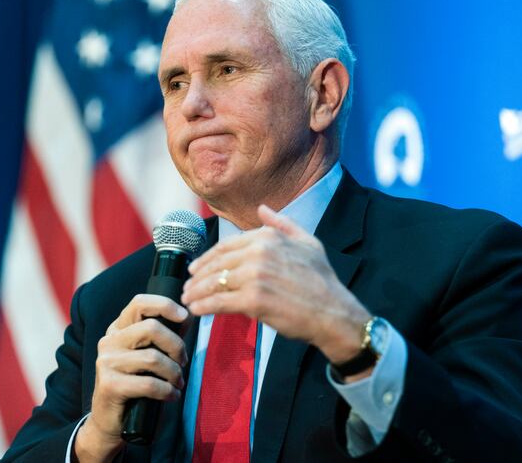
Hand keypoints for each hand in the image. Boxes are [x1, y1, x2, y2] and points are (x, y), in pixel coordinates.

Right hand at [75, 294, 188, 461]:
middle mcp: (109, 341)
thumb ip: (163, 336)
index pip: (139, 303)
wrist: (111, 421)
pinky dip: (167, 391)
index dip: (164, 305)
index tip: (184, 317)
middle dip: (176, 346)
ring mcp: (107, 362)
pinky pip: (149, 384)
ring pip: (153, 358)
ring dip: (174, 372)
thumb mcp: (147, 355)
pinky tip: (172, 396)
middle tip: (183, 362)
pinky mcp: (109, 385)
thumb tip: (188, 317)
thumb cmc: (136, 384)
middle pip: (151, 328)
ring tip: (178, 383)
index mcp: (118, 329)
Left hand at [181, 204, 370, 365]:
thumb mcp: (307, 243)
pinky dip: (204, 306)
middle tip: (188, 286)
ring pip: (215, 282)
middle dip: (198, 276)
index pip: (227, 245)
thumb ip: (282, 224)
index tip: (197, 268)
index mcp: (268, 237)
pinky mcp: (253, 300)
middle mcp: (259, 252)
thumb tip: (262, 208)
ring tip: (188, 299)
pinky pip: (220, 301)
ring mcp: (255, 276)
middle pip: (217, 263)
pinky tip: (197, 310)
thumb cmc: (322, 281)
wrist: (334, 313)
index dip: (208, 258)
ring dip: (197, 291)